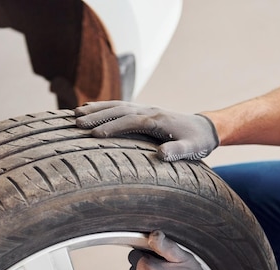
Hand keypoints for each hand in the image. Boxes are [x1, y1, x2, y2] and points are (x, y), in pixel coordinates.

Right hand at [75, 101, 218, 160]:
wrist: (204, 127)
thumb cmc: (197, 141)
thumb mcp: (192, 149)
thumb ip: (178, 151)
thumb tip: (162, 154)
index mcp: (158, 121)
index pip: (131, 122)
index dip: (113, 128)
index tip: (95, 135)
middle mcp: (149, 111)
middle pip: (119, 110)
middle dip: (97, 116)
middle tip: (77, 124)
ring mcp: (144, 109)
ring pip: (116, 105)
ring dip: (96, 109)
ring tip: (75, 115)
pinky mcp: (141, 111)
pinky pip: (119, 106)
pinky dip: (102, 106)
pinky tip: (87, 109)